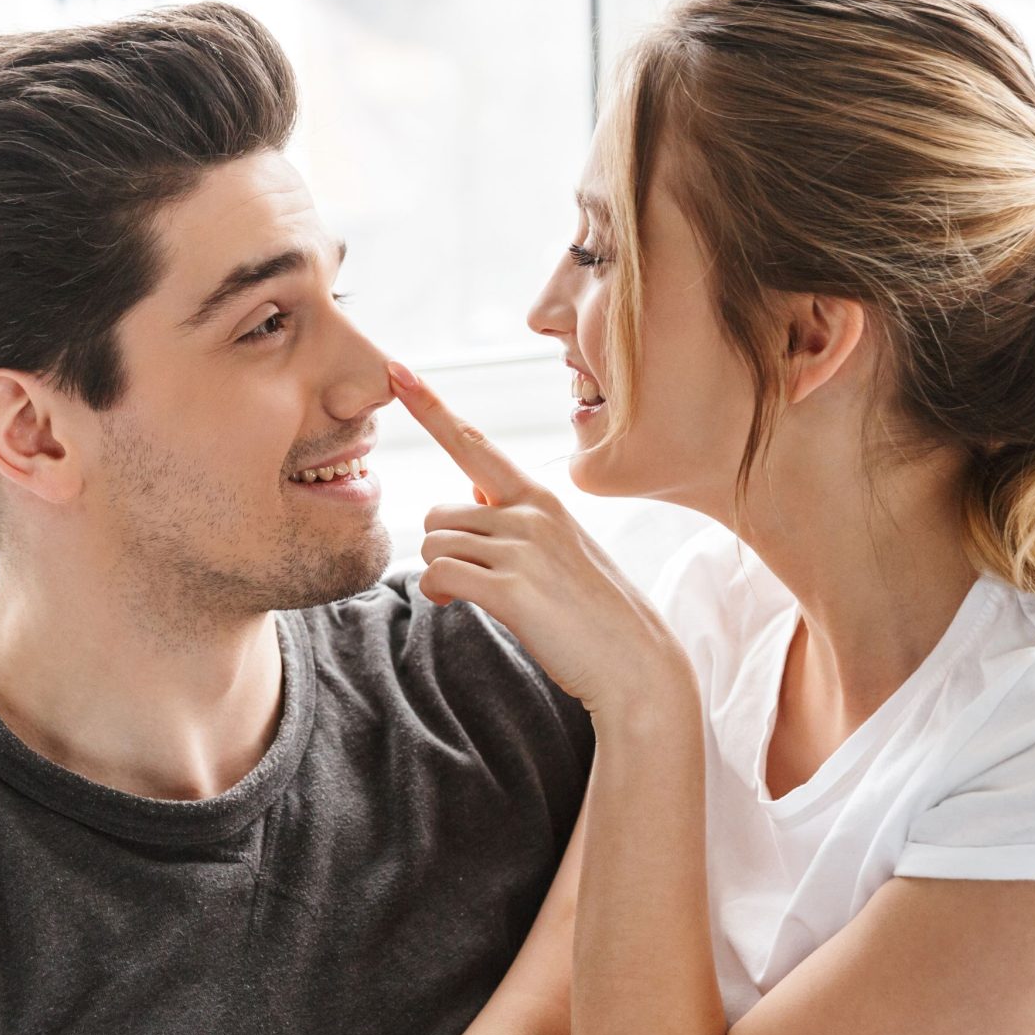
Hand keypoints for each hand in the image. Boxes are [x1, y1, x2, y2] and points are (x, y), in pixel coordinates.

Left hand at [387, 360, 687, 715]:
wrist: (636, 662)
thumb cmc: (594, 610)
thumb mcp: (561, 547)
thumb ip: (515, 516)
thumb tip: (472, 488)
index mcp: (541, 499)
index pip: (475, 444)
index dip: (433, 408)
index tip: (398, 371)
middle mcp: (530, 514)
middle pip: (438, 511)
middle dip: (442, 546)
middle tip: (467, 578)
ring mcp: (522, 550)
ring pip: (434, 543)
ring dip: (441, 573)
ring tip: (473, 596)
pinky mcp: (511, 590)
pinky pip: (440, 574)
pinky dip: (438, 592)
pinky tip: (457, 605)